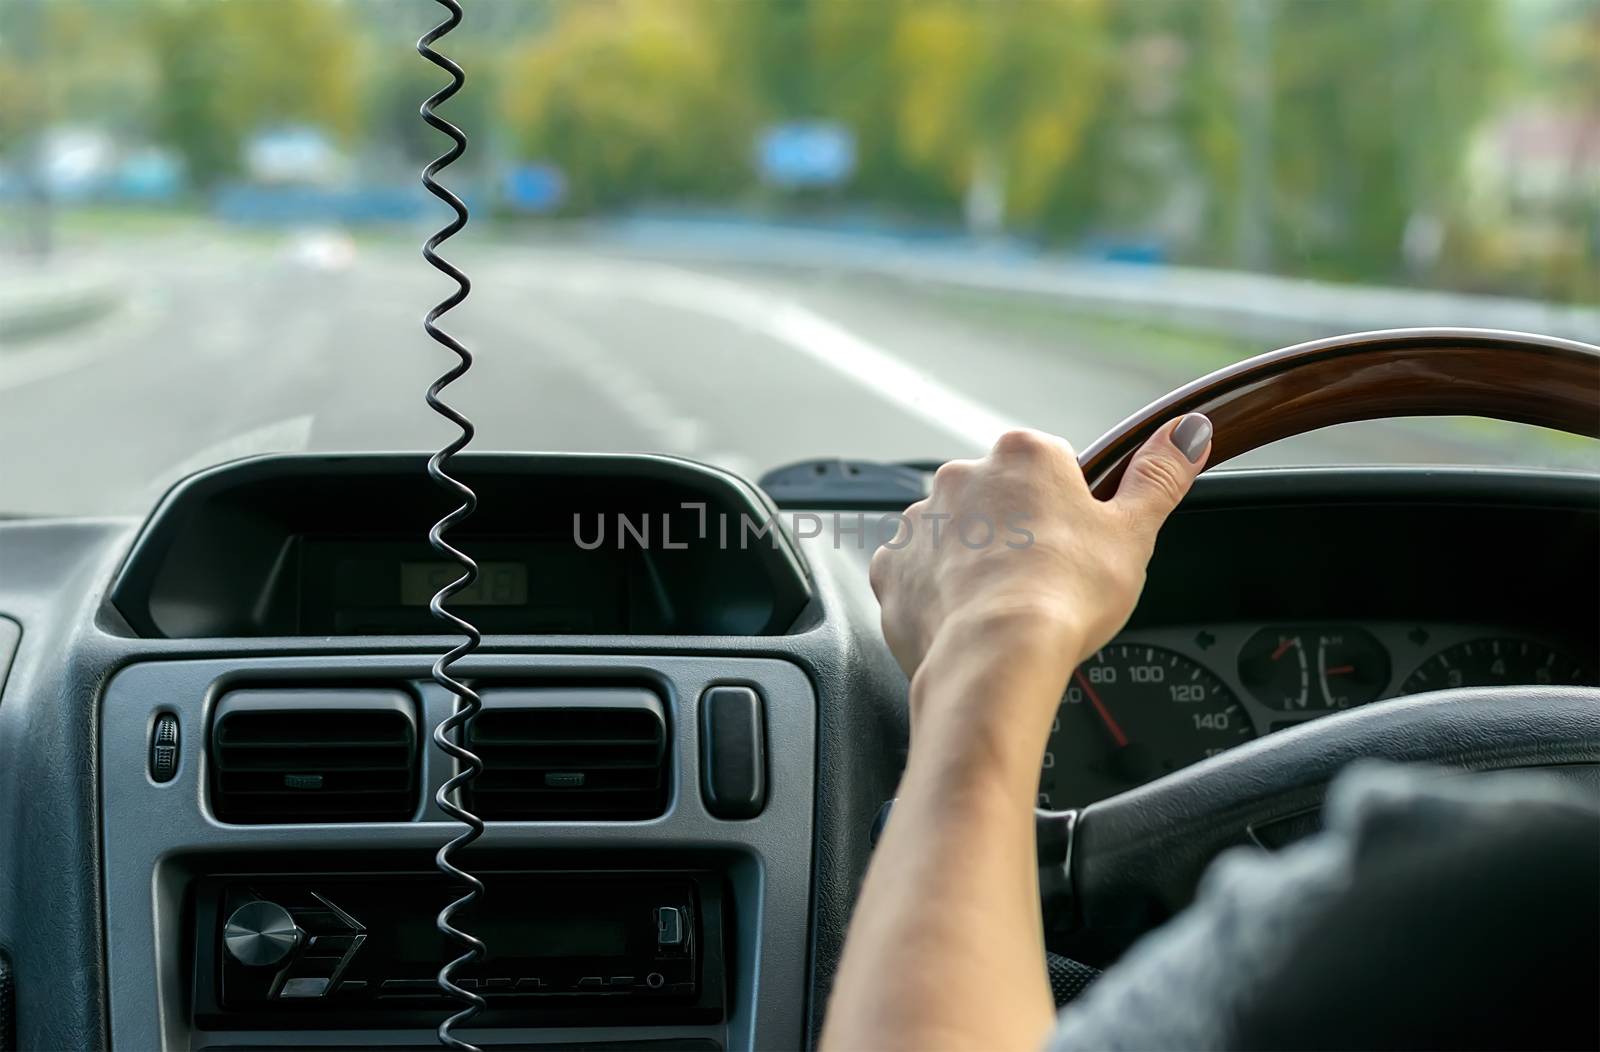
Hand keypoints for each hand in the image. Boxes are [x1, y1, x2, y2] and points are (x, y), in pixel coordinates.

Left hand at [869, 415, 1211, 715]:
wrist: (996, 657)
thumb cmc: (1066, 594)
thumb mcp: (1133, 532)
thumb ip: (1159, 476)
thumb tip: (1188, 432)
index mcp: (1023, 454)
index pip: (1051, 466)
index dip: (1067, 509)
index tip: (1075, 545)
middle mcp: (962, 476)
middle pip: (999, 499)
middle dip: (1017, 533)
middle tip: (1044, 579)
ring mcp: (920, 523)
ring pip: (956, 536)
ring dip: (975, 561)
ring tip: (1006, 605)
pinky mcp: (892, 570)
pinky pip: (918, 575)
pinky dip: (938, 594)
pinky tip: (967, 619)